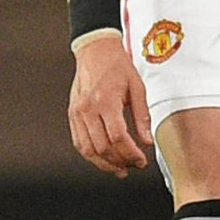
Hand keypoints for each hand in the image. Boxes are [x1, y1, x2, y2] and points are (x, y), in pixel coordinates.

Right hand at [67, 36, 153, 175]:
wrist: (95, 50)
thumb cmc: (117, 66)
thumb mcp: (137, 87)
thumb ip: (142, 116)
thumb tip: (147, 141)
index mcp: (106, 101)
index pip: (118, 137)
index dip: (131, 154)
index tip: (141, 160)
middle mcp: (89, 109)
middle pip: (103, 147)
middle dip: (120, 161)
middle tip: (134, 165)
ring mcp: (78, 113)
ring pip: (87, 149)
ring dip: (104, 164)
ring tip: (119, 169)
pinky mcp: (73, 115)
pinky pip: (79, 142)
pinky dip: (91, 155)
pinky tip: (103, 159)